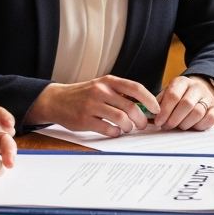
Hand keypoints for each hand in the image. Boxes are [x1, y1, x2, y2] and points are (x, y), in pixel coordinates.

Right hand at [25, 76, 157, 135]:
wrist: (56, 100)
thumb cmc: (84, 95)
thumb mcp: (102, 86)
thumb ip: (120, 93)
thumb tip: (145, 105)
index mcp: (109, 81)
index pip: (136, 88)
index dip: (150, 100)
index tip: (156, 109)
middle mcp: (101, 91)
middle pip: (131, 107)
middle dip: (141, 119)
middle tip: (142, 125)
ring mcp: (92, 105)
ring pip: (121, 119)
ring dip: (129, 127)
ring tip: (128, 128)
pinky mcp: (85, 120)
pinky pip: (108, 129)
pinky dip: (115, 133)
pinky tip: (115, 131)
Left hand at [155, 76, 213, 130]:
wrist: (198, 92)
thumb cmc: (178, 97)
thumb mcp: (166, 95)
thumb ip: (157, 104)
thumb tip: (148, 116)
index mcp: (181, 82)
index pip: (173, 95)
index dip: (165, 110)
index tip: (158, 121)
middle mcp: (196, 87)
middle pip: (186, 104)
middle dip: (174, 119)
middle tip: (167, 126)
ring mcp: (207, 97)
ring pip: (198, 112)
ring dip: (185, 124)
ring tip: (178, 126)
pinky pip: (209, 119)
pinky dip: (199, 126)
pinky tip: (191, 126)